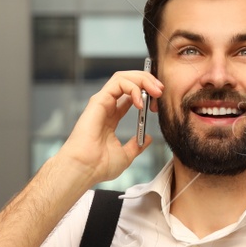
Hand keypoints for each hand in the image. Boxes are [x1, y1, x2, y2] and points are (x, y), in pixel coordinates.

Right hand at [55, 69, 163, 187]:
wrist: (85, 169)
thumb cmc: (98, 166)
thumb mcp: (126, 156)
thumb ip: (136, 146)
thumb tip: (147, 139)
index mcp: (111, 118)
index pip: (129, 96)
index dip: (146, 93)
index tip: (158, 102)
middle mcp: (106, 107)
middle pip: (128, 82)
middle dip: (147, 81)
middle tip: (160, 91)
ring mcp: (102, 102)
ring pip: (123, 77)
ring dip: (143, 80)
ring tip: (155, 91)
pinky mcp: (99, 100)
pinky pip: (118, 82)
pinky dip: (134, 87)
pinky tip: (140, 102)